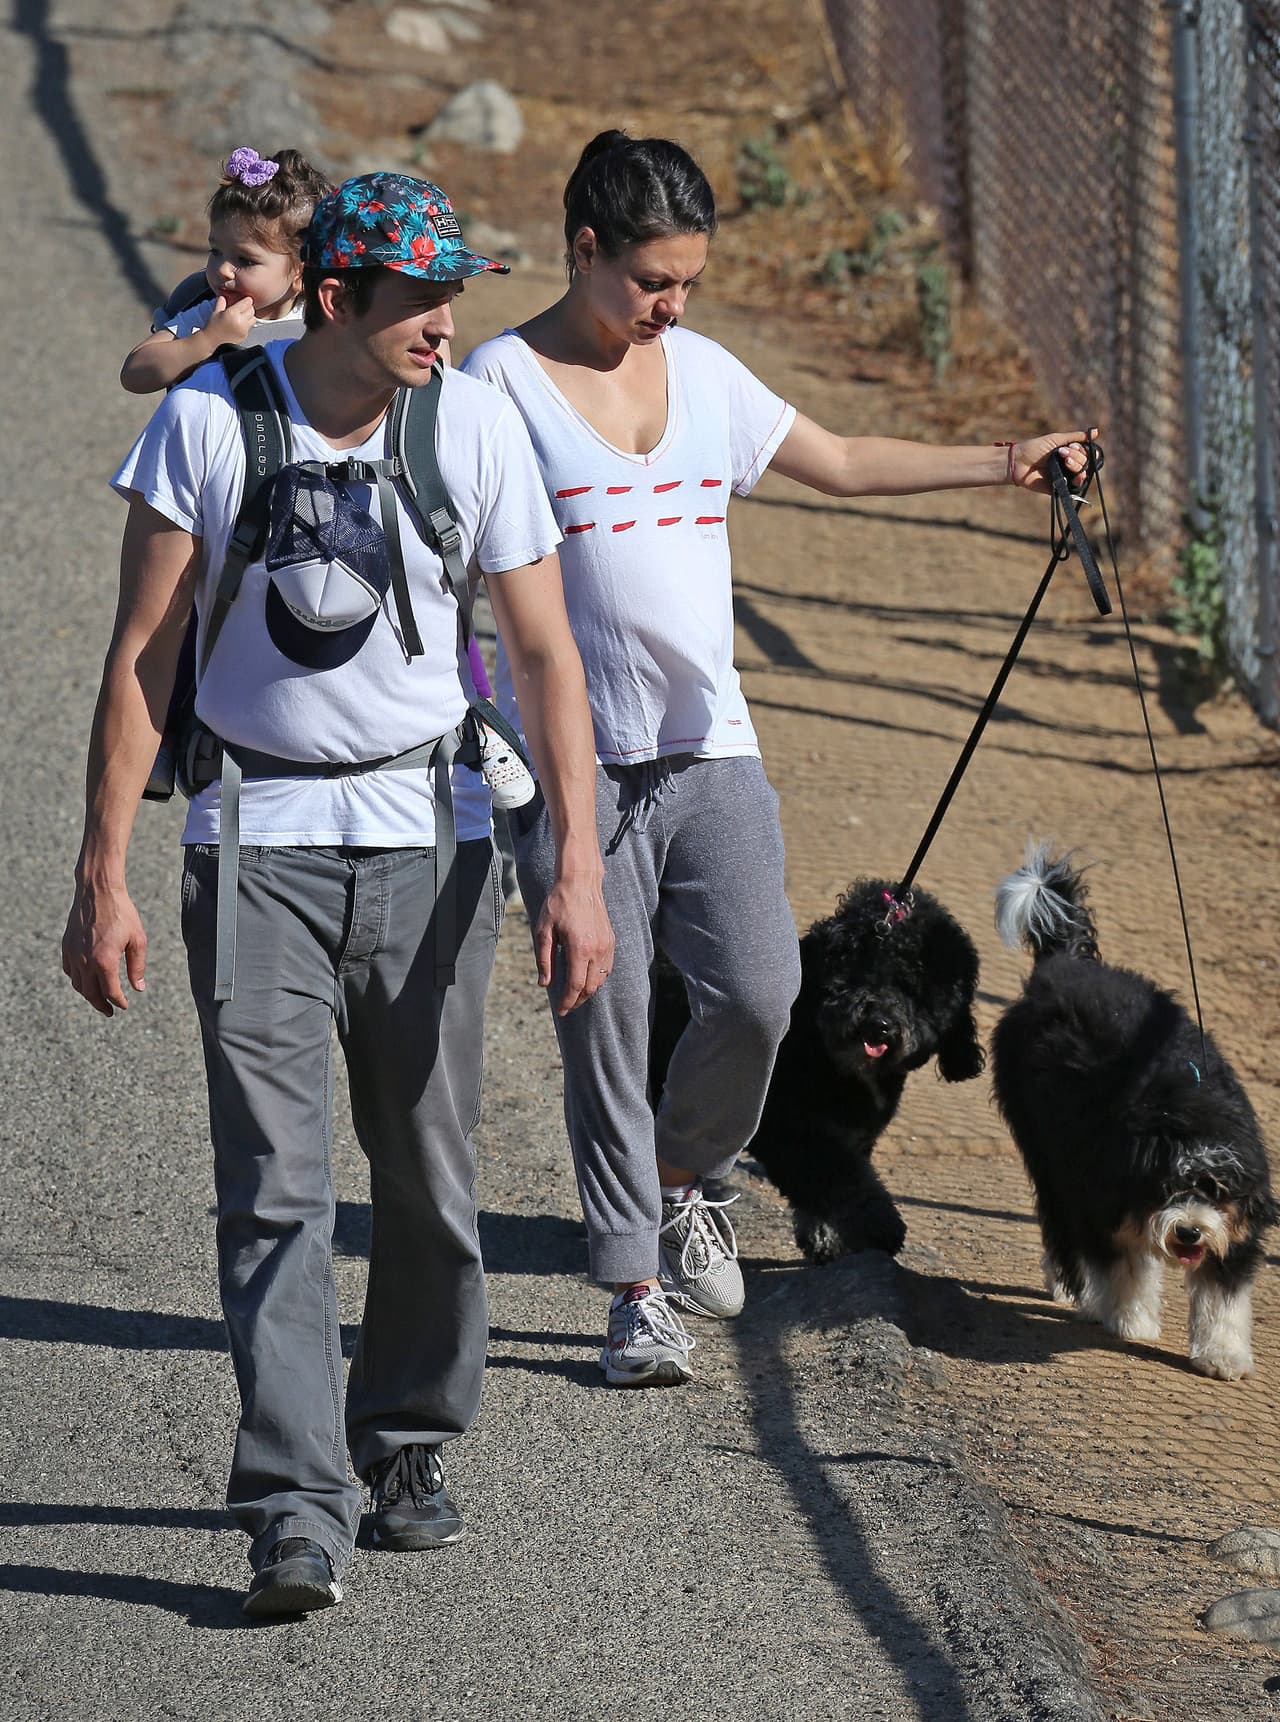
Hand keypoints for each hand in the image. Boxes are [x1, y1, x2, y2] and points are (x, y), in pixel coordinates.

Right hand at [62, 879, 147, 1016]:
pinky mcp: (67, 946)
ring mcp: (73, 954)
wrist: (98, 891)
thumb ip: (137, 966)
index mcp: (105, 962)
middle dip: (101, 1005)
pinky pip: (69, 970)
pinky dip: (77, 979)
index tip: (124, 1006)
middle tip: (110, 1011)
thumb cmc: (122, 913)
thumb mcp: (138, 940)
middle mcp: (86, 961)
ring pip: (78, 984)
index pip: (110, 992)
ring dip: (88, 994)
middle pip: (91, 993)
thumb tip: (139, 988)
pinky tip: (85, 979)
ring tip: (99, 998)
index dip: (118, 1002)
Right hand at [207, 293, 256, 345]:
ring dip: (249, 316)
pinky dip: (247, 324)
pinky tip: (239, 324)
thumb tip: (225, 294)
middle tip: (242, 308)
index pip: (248, 302)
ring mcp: (244, 329)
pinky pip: (250, 326)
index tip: (243, 300)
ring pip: (253, 318)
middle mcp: (240, 321)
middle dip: (248, 307)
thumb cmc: (212, 327)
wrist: (211, 342)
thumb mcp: (215, 311)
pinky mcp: (245, 336)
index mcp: (233, 313)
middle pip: (252, 309)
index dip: (246, 300)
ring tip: (241, 316)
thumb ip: (222, 301)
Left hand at [532, 877, 614, 1015]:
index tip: (561, 1011)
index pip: (575, 985)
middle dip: (578, 1000)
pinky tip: (586, 978)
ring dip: (588, 990)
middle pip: (590, 987)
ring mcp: (606, 945)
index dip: (567, 1002)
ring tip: (574, 994)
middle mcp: (596, 950)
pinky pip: (607, 967)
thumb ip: (544, 960)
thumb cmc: (558, 904)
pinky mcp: (611, 940)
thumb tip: (544, 984)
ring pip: (601, 979)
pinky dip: (598, 978)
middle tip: (566, 1006)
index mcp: (579, 948)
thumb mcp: (543, 931)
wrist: (580, 883)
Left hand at [1010, 428, 1098, 493]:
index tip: (1073, 446)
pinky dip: (1077, 481)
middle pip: (1086, 463)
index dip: (1086, 451)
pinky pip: (1074, 488)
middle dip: (1077, 456)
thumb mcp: (1056, 439)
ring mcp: (1065, 477)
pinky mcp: (1059, 489)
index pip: (1088, 454)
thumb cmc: (1035, 448)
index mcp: (1070, 454)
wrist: (1019, 462)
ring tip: (1064, 461)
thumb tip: (1097, 432)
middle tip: (1062, 453)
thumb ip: (1076, 437)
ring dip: (1077, 465)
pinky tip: (1074, 476)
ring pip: (1082, 474)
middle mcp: (1070, 466)